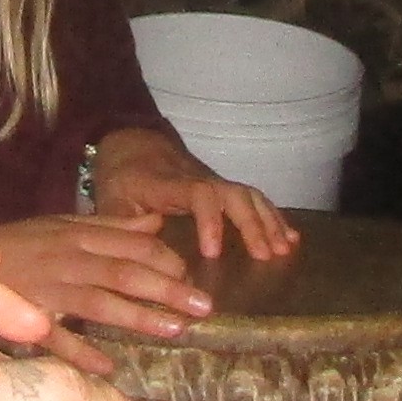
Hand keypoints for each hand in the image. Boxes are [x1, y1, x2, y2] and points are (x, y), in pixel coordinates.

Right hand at [0, 213, 214, 335]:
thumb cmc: (15, 246)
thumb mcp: (62, 225)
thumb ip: (109, 226)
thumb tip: (156, 222)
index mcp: (77, 234)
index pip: (131, 245)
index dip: (166, 261)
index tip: (194, 277)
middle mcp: (66, 258)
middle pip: (124, 273)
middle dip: (168, 289)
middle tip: (205, 307)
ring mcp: (45, 288)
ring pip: (99, 302)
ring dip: (139, 317)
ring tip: (176, 330)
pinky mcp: (24, 316)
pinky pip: (57, 338)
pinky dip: (82, 353)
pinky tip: (109, 368)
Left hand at [82, 124, 298, 266]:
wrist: (132, 144)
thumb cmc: (121, 177)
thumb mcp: (111, 200)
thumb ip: (123, 225)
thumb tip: (141, 255)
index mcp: (170, 184)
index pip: (198, 194)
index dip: (210, 221)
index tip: (212, 252)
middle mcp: (199, 179)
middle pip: (233, 194)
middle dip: (253, 224)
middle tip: (266, 256)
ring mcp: (214, 182)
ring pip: (248, 194)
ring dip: (269, 221)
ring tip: (284, 250)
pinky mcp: (222, 188)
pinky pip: (253, 199)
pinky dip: (273, 217)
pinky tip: (290, 239)